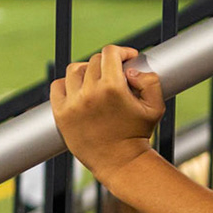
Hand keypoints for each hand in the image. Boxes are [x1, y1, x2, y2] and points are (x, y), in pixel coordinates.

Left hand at [49, 44, 164, 183]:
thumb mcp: (156, 106)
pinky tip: (79, 90)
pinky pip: (57, 86)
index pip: (109, 53)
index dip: (121, 51)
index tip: (127, 59)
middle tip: (116, 76)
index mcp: (113, 88)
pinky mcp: (61, 113)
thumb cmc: (139, 133)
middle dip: (107, 65)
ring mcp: (73, 103)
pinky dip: (66, 84)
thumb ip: (150, 81)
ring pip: (74, 70)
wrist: (119, 161)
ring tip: (96, 82)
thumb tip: (130, 69)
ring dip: (86, 71)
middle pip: (94, 61)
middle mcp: (90, 92)